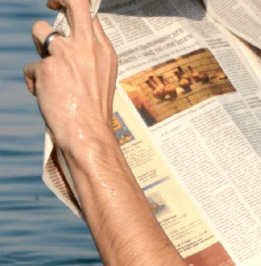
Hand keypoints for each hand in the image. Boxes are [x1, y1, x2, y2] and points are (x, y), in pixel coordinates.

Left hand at [24, 0, 116, 155]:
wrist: (88, 133)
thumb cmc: (94, 111)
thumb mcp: (102, 77)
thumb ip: (88, 55)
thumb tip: (63, 40)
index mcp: (105, 50)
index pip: (89, 14)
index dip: (72, 7)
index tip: (61, 7)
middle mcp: (88, 47)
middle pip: (74, 2)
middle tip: (51, 4)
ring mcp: (67, 54)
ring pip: (40, 30)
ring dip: (39, 48)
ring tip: (49, 72)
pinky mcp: (47, 67)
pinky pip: (32, 67)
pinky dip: (36, 83)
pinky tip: (48, 97)